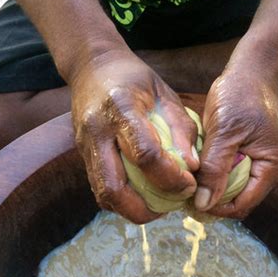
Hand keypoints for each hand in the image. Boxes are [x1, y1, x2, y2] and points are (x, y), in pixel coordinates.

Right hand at [70, 50, 199, 223]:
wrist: (91, 66)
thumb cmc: (135, 78)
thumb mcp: (165, 94)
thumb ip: (181, 129)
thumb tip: (193, 168)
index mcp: (121, 108)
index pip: (145, 154)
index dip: (170, 177)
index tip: (189, 184)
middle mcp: (97, 131)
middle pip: (114, 187)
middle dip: (144, 209)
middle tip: (170, 207)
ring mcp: (85, 147)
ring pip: (103, 195)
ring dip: (131, 210)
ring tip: (157, 206)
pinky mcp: (83, 157)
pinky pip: (100, 190)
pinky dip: (123, 201)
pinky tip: (142, 197)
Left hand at [195, 66, 277, 218]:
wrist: (251, 69)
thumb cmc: (240, 94)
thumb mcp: (224, 132)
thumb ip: (214, 170)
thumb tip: (203, 206)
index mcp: (272, 167)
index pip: (242, 205)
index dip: (216, 208)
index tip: (190, 201)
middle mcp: (271, 171)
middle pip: (238, 200)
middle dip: (212, 200)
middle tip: (184, 192)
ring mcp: (262, 165)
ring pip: (232, 190)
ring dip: (212, 188)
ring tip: (189, 181)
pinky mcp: (251, 157)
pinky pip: (231, 175)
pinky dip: (215, 175)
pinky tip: (197, 170)